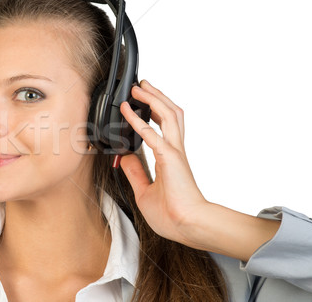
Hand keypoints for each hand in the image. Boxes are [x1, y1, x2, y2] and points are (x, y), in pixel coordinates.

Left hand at [118, 80, 207, 244]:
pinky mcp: (169, 158)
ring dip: (152, 99)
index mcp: (170, 158)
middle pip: (170, 113)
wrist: (187, 226)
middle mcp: (174, 150)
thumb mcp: (144, 191)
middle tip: (142, 85)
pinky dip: (138, 121)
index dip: (155, 111)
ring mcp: (174, 152)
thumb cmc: (172, 215)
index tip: (142, 101)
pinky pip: (152, 135)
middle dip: (156, 96)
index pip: (165, 126)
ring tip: (138, 88)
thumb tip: (125, 157)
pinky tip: (128, 111)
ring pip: (167, 115)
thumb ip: (135, 173)